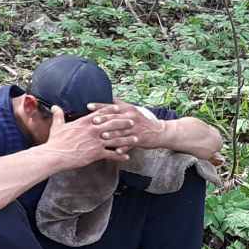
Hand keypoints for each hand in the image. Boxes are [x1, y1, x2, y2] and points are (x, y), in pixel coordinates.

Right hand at [42, 105, 130, 172]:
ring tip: (135, 139)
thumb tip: (55, 106)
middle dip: (124, 122)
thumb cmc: (56, 141)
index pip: (101, 113)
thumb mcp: (57, 126)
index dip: (111, 110)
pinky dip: (120, 155)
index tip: (118, 108)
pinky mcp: (96, 153)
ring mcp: (96, 142)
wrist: (55, 155)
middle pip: (112, 124)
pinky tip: (127, 156)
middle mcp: (93, 130)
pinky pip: (112, 154)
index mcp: (84, 122)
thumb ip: (58, 115)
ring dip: (127, 139)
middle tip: (132, 122)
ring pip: (116, 139)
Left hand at [88, 102, 225, 164]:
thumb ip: (119, 105)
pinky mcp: (140, 139)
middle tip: (93, 121)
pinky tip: (116, 152)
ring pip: (122, 132)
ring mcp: (136, 129)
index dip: (100, 106)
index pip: (111, 106)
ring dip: (113, 134)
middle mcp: (132, 118)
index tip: (88, 106)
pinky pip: (130, 144)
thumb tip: (108, 96)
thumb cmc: (142, 121)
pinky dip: (123, 148)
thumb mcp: (132, 110)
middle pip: (116, 118)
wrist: (160, 132)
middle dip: (104, 120)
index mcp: (128, 109)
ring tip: (103, 136)